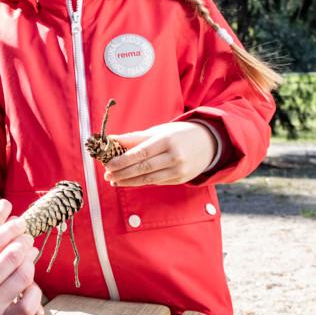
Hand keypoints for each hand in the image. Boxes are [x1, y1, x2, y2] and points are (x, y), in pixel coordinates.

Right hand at [0, 219, 41, 314]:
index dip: (12, 228)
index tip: (20, 224)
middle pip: (12, 255)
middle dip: (25, 243)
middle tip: (27, 240)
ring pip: (24, 276)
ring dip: (31, 264)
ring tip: (29, 260)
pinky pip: (29, 303)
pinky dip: (35, 292)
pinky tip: (31, 287)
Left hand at [103, 121, 217, 186]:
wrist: (208, 142)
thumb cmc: (177, 134)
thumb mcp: (158, 131)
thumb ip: (134, 138)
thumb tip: (110, 139)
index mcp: (167, 140)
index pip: (141, 153)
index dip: (123, 161)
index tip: (108, 165)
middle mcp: (174, 156)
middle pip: (143, 168)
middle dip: (123, 173)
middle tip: (107, 175)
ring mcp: (179, 170)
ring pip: (149, 179)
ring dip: (129, 182)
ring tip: (114, 181)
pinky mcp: (181, 179)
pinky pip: (157, 182)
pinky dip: (141, 182)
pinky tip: (129, 181)